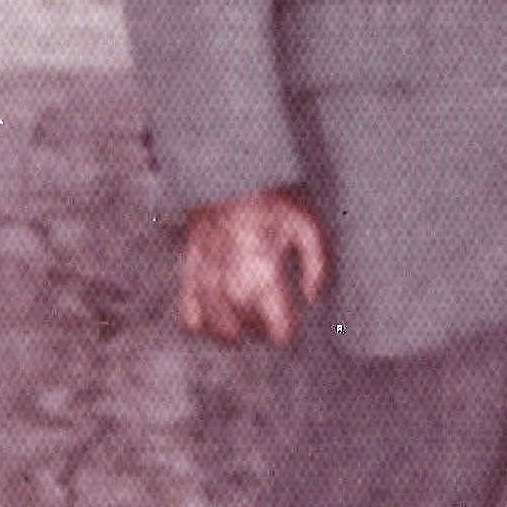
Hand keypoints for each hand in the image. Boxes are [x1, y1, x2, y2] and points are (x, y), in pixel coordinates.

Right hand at [178, 187, 329, 344]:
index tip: (288, 324)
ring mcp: (208, 277)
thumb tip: (312, 298)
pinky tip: (215, 317)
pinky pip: (189, 314)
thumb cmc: (276, 201)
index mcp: (264, 271)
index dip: (284, 330)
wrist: (234, 172)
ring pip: (215, 329)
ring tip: (244, 324)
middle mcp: (233, 280)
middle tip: (269, 318)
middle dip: (259, 330)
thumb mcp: (309, 226)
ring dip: (232, 333)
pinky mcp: (190, 271)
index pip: (276, 328)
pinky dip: (201, 324)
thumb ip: (318, 265)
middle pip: (246, 330)